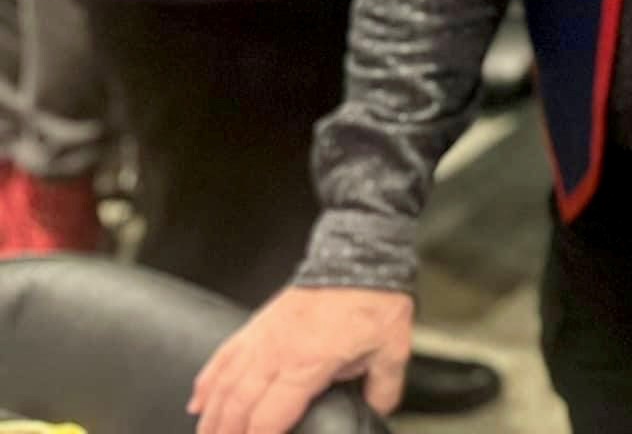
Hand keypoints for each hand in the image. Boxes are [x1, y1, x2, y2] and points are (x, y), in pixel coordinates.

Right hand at [190, 285, 412, 433]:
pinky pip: (224, 356)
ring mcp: (263, 337)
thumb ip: (382, 389)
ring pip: (224, 384)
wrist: (358, 256)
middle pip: (238, 407)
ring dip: (212, 417)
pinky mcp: (258, 323)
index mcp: (307, 364)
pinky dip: (208, 381)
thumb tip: (377, 412)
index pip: (269, 417)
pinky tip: (198, 401)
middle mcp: (276, 352)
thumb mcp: (391, 350)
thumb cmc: (374, 299)